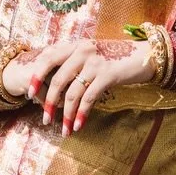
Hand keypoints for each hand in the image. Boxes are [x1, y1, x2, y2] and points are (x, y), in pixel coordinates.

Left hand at [22, 37, 152, 135]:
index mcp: (76, 44)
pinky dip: (81, 114)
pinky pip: (89, 98)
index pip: (48, 57)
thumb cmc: (117, 58)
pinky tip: (79, 125)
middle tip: (45, 119)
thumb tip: (57, 85)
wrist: (145, 55)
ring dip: (67, 114)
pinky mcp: (107, 74)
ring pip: (73, 93)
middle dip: (49, 102)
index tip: (29, 94)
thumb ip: (76, 62)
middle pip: (58, 79)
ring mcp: (95, 62)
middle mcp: (83, 50)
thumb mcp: (93, 54)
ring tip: (65, 129)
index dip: (36, 76)